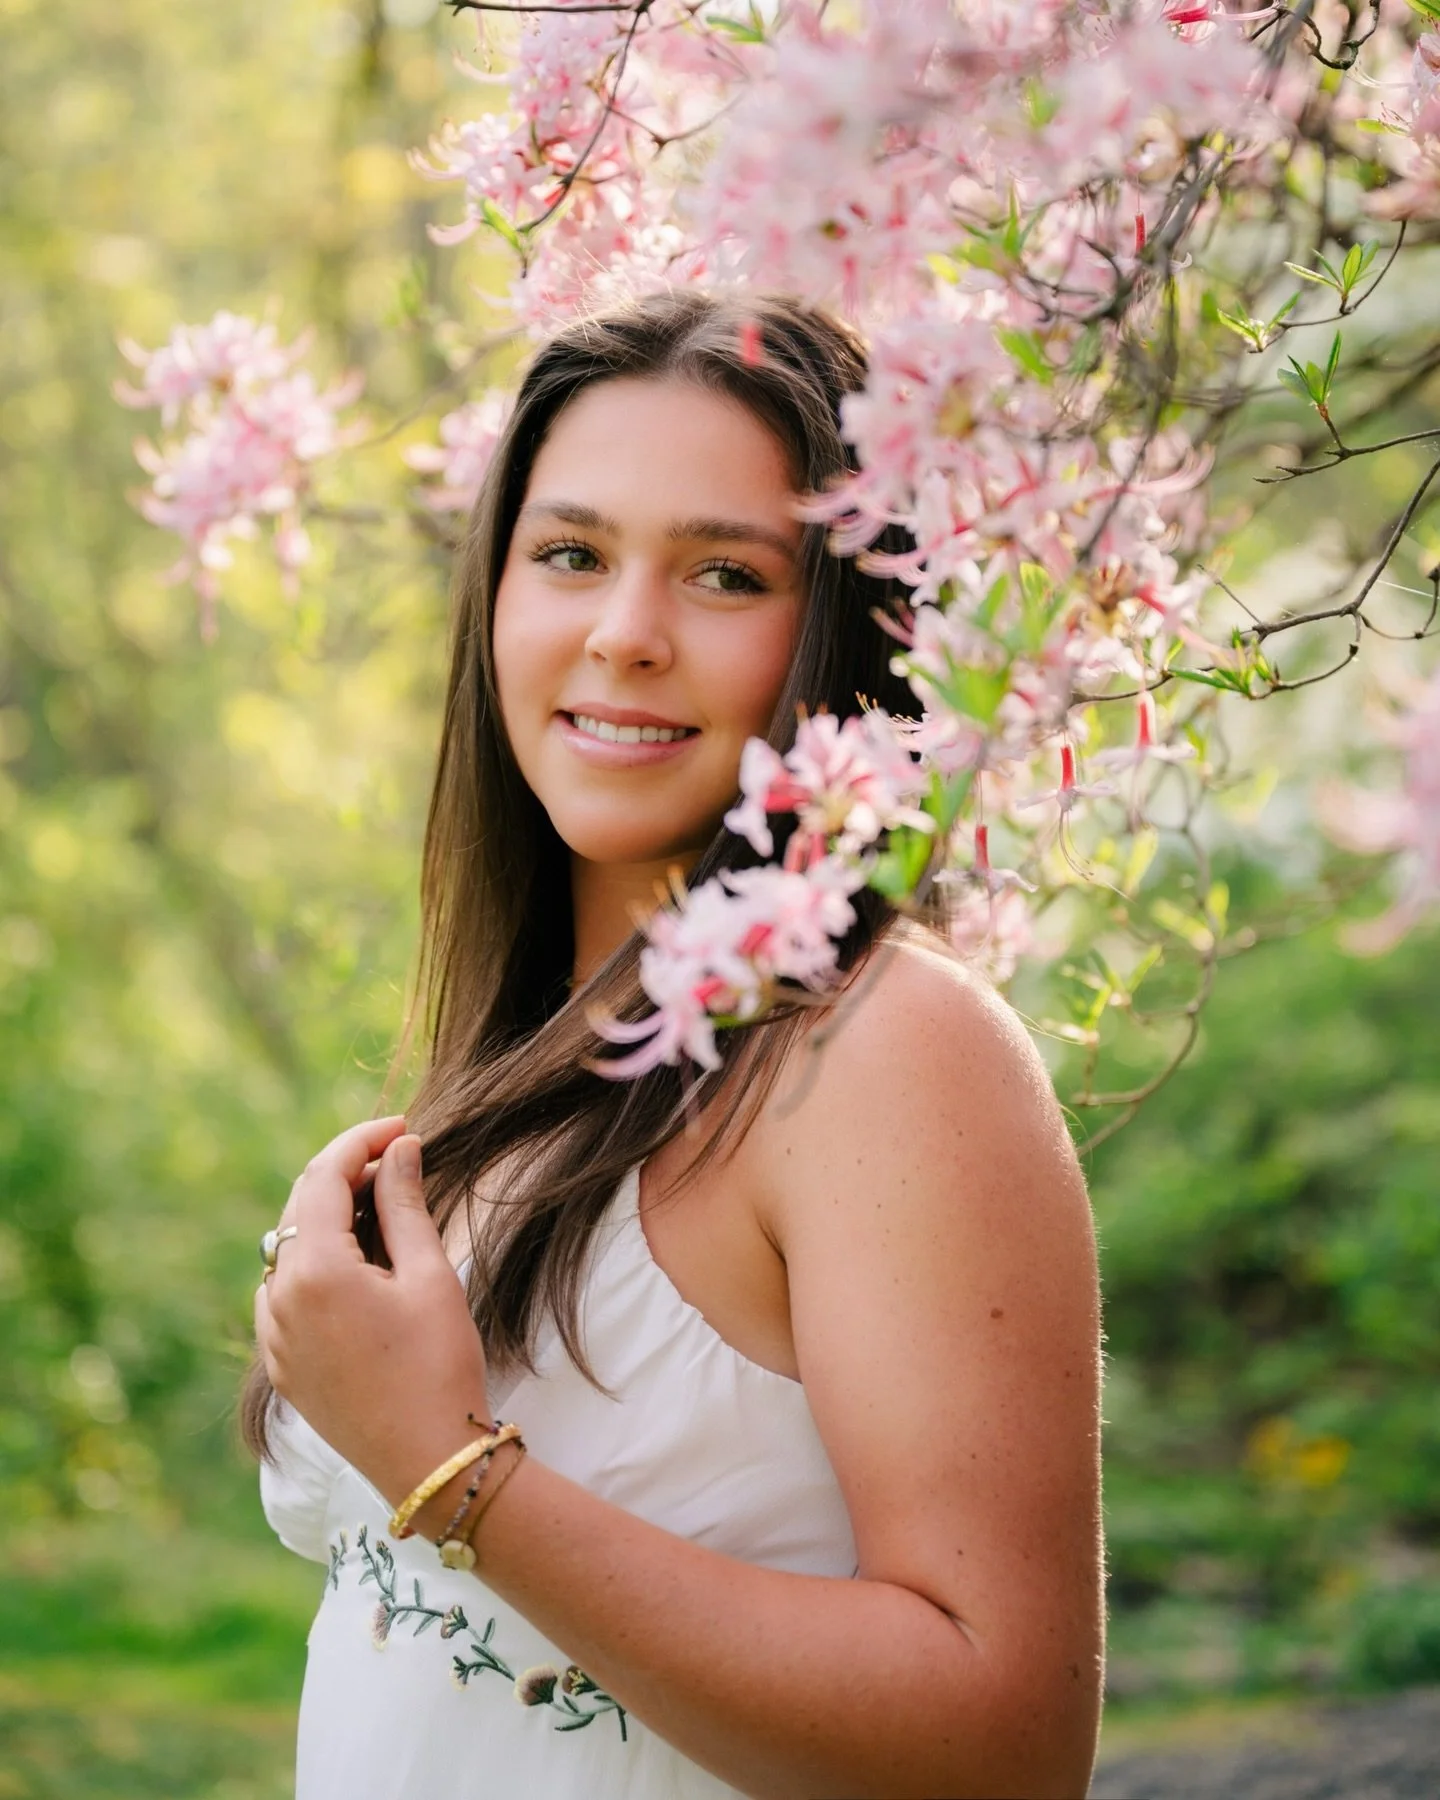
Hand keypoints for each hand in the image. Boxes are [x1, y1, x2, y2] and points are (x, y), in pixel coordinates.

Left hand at [254, 1116, 491, 1514]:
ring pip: (288, 1248)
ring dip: (328, 1216)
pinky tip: (359, 1261)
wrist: (427, 1463)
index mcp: (313, 1272)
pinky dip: (316, 1261)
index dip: (361, 1141)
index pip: (322, 1177)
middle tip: (397, 1157)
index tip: (403, 1128)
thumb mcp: (429, 1275)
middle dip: (344, 1173)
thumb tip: (399, 1148)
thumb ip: (405, 1203)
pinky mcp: (281, 1364)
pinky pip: (285, 1291)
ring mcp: (272, 1336)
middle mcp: (277, 1300)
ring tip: (382, 1205)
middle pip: (298, 1208)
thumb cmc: (438, 1365)